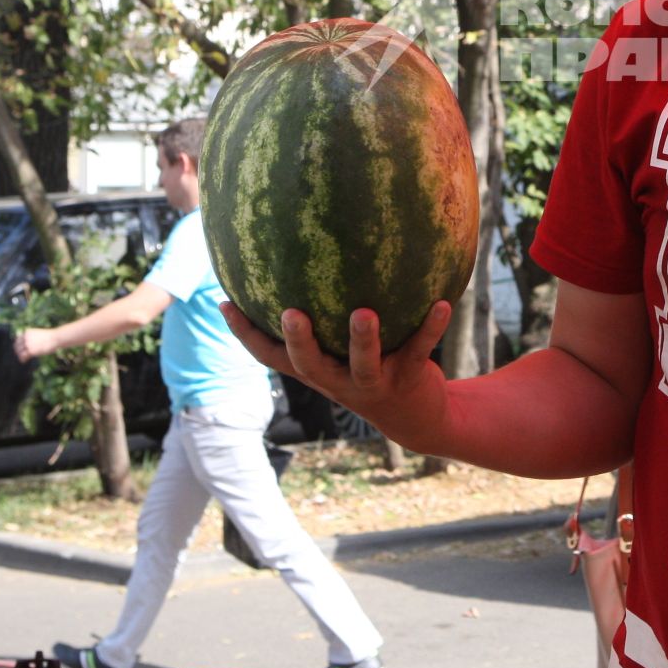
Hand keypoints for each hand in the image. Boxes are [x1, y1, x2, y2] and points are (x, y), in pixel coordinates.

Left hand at [13, 328, 56, 362]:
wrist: (55, 338)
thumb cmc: (51, 336)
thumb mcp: (40, 334)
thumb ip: (33, 338)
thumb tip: (30, 345)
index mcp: (27, 332)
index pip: (18, 339)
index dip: (17, 344)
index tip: (18, 348)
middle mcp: (26, 337)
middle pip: (17, 345)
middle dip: (18, 350)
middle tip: (19, 354)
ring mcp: (28, 344)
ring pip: (19, 351)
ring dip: (20, 355)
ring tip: (22, 359)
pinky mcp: (30, 350)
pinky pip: (23, 356)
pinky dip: (22, 359)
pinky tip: (24, 361)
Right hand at [222, 300, 452, 449]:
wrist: (416, 417)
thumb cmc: (370, 365)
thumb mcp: (340, 346)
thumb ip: (324, 310)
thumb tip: (311, 249)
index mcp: (315, 369)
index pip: (270, 356)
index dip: (245, 334)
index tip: (225, 302)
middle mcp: (337, 379)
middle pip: (308, 364)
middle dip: (298, 340)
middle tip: (291, 313)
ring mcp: (371, 382)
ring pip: (362, 363)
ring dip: (363, 338)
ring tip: (365, 313)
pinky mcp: (406, 379)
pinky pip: (418, 349)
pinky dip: (431, 327)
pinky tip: (442, 302)